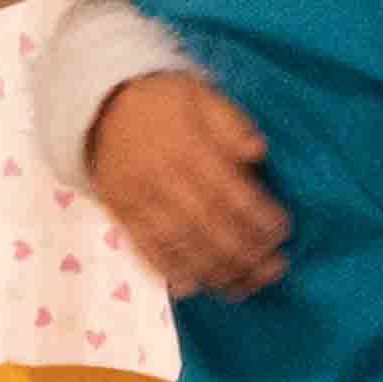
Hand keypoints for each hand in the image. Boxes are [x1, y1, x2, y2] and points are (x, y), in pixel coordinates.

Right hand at [81, 73, 289, 296]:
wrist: (99, 104)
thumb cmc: (163, 100)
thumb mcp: (200, 94)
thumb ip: (231, 123)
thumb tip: (258, 153)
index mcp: (187, 147)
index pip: (229, 191)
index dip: (258, 216)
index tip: (283, 232)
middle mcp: (162, 178)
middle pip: (208, 225)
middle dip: (245, 254)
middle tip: (275, 270)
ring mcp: (138, 200)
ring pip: (180, 244)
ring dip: (215, 272)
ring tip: (245, 287)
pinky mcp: (121, 214)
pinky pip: (144, 248)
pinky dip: (168, 271)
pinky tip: (194, 287)